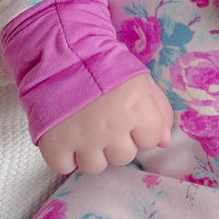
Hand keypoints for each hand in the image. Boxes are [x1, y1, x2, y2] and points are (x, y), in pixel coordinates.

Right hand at [37, 74, 172, 175]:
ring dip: (90, 152)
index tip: (128, 118)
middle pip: (123, 157)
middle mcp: (112, 128)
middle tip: (103, 122)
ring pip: (95, 166)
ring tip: (83, 130)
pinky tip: (65, 139)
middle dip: (116, 142)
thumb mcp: (140, 80)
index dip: (140, 130)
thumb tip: (165, 142)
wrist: (61, 51)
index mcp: (136, 109)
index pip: (150, 140)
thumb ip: (159, 110)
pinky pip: (64, 167)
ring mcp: (82, 139)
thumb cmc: (105, 65)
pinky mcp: (54, 143)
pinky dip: (64, 157)